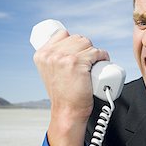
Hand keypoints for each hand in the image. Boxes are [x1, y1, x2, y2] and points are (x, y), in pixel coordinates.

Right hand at [33, 30, 108, 145]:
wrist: (67, 111)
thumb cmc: (63, 95)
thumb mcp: (51, 72)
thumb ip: (55, 58)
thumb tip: (70, 45)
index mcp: (42, 54)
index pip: (62, 34)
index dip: (74, 43)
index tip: (78, 53)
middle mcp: (50, 54)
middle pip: (76, 38)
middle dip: (85, 48)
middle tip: (88, 62)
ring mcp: (63, 57)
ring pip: (87, 43)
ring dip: (94, 52)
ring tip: (94, 63)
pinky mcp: (77, 62)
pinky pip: (96, 52)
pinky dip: (103, 56)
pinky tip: (102, 62)